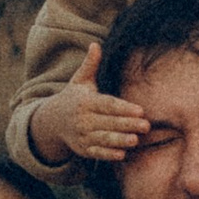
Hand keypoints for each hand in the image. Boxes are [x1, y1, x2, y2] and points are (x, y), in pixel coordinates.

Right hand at [37, 47, 151, 166]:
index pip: (107, 105)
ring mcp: (82, 136)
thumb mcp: (80, 80)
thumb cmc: (74, 98)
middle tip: (146, 126)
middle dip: (127, 124)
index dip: (123, 108)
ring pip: (103, 139)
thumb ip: (90, 65)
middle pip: (108, 123)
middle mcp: (82, 120)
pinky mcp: (83, 149)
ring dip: (119, 141)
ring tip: (135, 140)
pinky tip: (122, 154)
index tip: (141, 110)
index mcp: (85, 102)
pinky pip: (96, 153)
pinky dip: (108, 154)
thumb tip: (96, 45)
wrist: (52, 122)